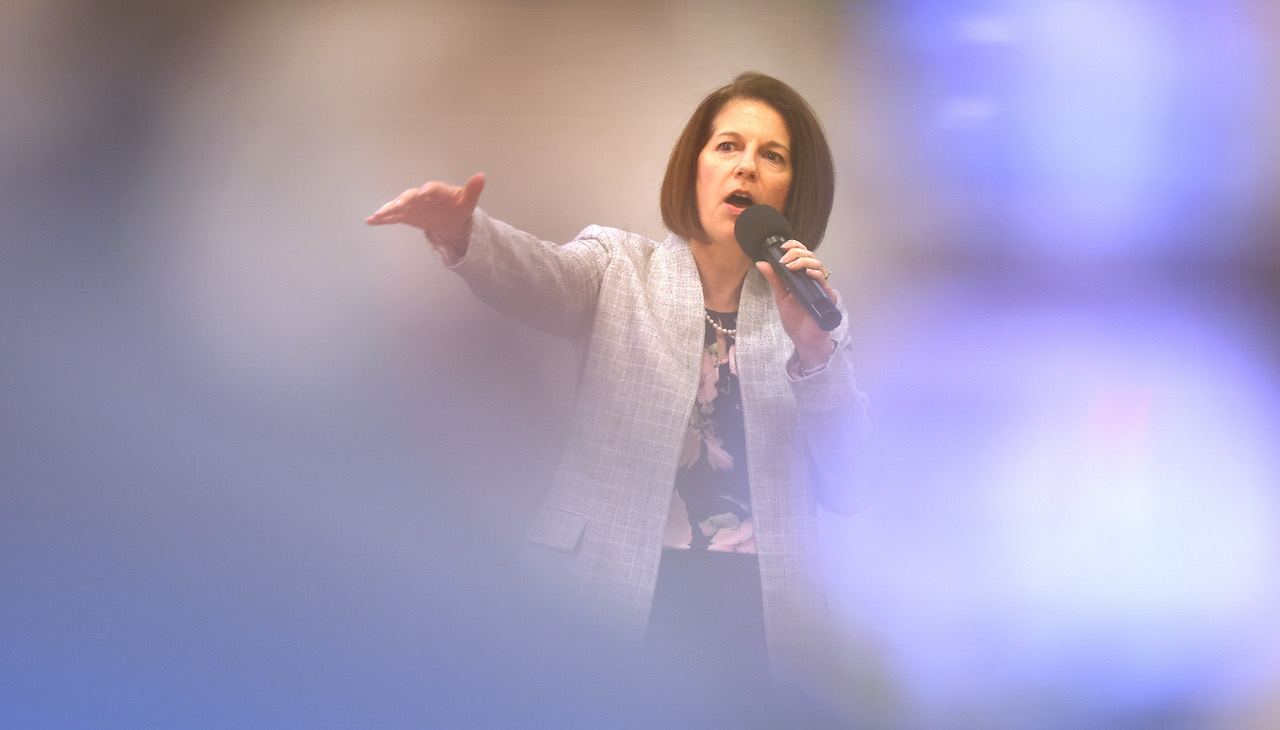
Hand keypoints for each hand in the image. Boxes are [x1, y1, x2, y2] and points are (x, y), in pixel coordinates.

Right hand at [365, 172, 485, 251]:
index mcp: (436, 190)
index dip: (427, 192)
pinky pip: (393, 216)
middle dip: (404, 201)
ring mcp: (411, 206)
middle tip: (398, 207)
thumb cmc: (458, 206)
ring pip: (398, 206)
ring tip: (377, 215)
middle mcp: (420, 196)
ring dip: (388, 209)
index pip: (430, 189)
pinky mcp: (406, 215)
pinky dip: (382, 218)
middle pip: (410, 196)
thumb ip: (473, 189)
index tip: (423, 195)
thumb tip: (482, 176)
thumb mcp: (468, 201)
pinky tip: (370, 221)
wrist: (450, 216)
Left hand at [756, 240, 836, 369]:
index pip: (803, 254)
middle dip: (797, 253)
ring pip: (818, 266)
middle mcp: (814, 279)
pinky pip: (824, 283)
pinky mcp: (828, 298)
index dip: (795, 246)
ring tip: (791, 266)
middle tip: (784, 259)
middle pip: (811, 256)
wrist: (804, 339)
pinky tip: (807, 273)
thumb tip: (761, 263)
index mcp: (803, 277)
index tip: (782, 246)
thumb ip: (774, 280)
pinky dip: (816, 275)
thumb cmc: (796, 319)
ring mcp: (822, 288)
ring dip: (804, 261)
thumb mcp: (781, 297)